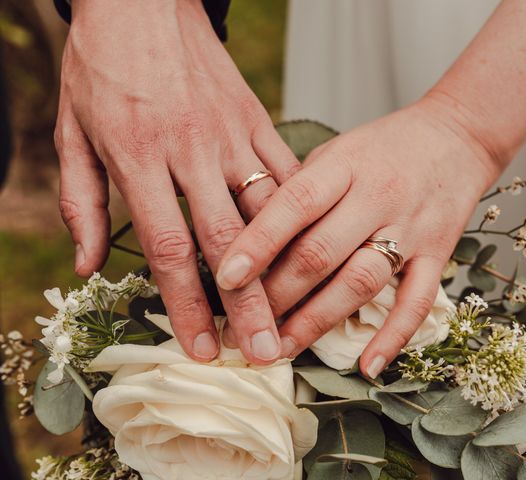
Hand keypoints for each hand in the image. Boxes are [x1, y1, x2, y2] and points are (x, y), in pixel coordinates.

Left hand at [54, 0, 298, 363]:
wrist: (142, 3)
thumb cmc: (104, 66)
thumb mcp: (72, 131)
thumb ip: (81, 202)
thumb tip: (87, 264)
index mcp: (140, 158)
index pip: (168, 247)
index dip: (185, 304)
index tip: (202, 345)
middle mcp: (191, 152)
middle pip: (226, 241)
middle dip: (247, 302)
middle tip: (264, 348)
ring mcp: (231, 135)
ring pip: (267, 211)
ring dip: (283, 265)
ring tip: (296, 308)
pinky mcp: (256, 119)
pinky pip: (285, 171)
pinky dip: (300, 211)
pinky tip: (314, 242)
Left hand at [216, 94, 502, 376]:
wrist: (457, 137)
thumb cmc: (384, 147)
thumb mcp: (336, 152)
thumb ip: (300, 190)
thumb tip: (251, 238)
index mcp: (344, 166)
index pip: (295, 204)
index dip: (259, 242)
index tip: (226, 278)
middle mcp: (377, 197)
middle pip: (321, 253)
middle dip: (277, 296)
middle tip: (244, 327)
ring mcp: (411, 229)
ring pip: (360, 283)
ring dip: (317, 321)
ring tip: (281, 348)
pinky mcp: (438, 254)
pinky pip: (417, 301)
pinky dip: (393, 336)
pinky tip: (367, 366)